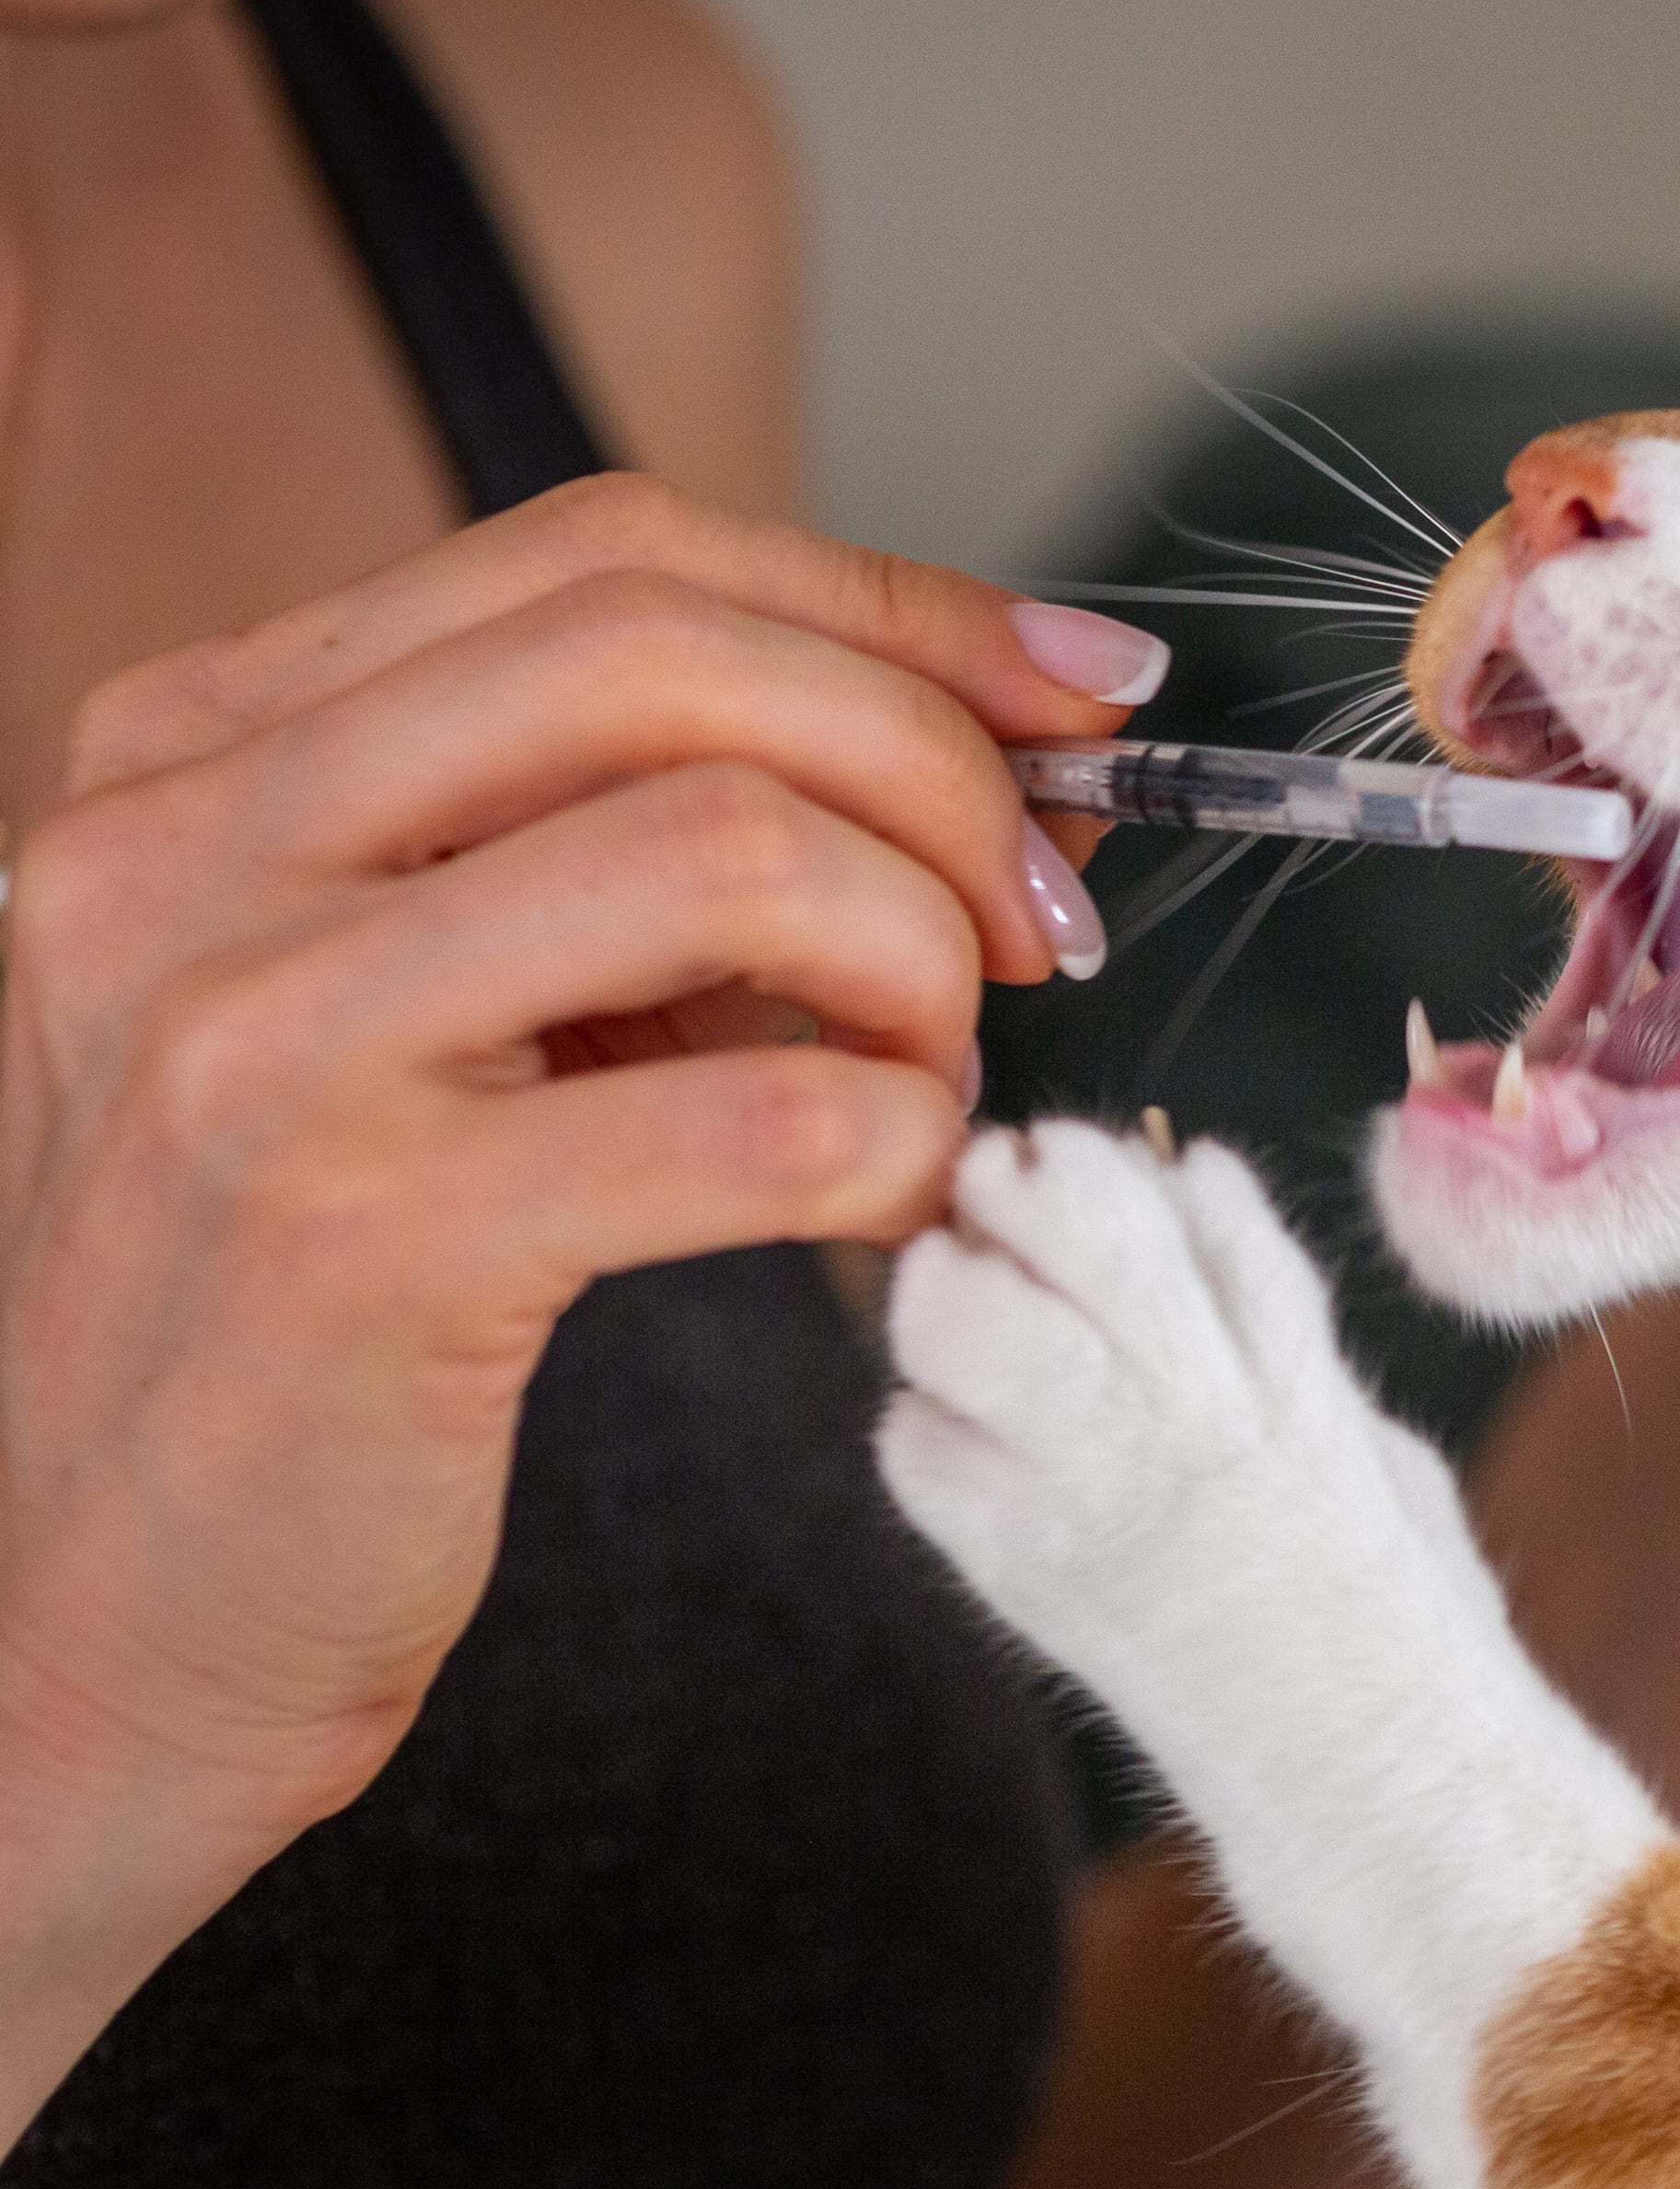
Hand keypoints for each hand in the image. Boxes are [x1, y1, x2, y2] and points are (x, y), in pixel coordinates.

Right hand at [0, 477, 1145, 2005]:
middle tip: (1036, 922)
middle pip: (670, 661)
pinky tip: (884, 1211)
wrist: (88, 1627)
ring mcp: (253, 1042)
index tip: (1072, 696)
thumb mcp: (419, 1008)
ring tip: (930, 1083)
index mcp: (193, 758)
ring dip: (921, 966)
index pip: (604, 561)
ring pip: (734, 852)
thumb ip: (630, 848)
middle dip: (932, 768)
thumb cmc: (302, 1311)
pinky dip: (899, 1149)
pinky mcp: (356, 1243)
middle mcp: (185, 859)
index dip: (886, 608)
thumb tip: (999, 743)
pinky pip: (758, 1119)